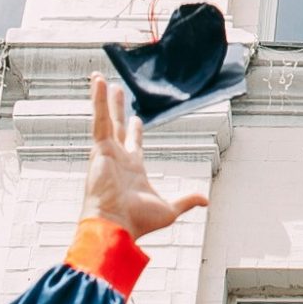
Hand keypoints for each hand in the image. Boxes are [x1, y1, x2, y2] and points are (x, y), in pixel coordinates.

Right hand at [84, 75, 207, 239]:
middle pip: (118, 126)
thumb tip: (205, 200)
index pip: (133, 144)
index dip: (135, 131)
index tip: (136, 118)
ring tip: (100, 78)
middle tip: (116, 90)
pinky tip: (98, 82)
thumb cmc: (137, 221)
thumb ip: (186, 200)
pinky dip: (97, 100)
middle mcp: (117, 158)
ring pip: (105, 118)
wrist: (115, 225)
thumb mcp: (169, 209)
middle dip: (117, 108)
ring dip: (103, 98)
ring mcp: (106, 152)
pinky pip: (98, 119)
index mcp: (132, 169)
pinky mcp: (99, 148)